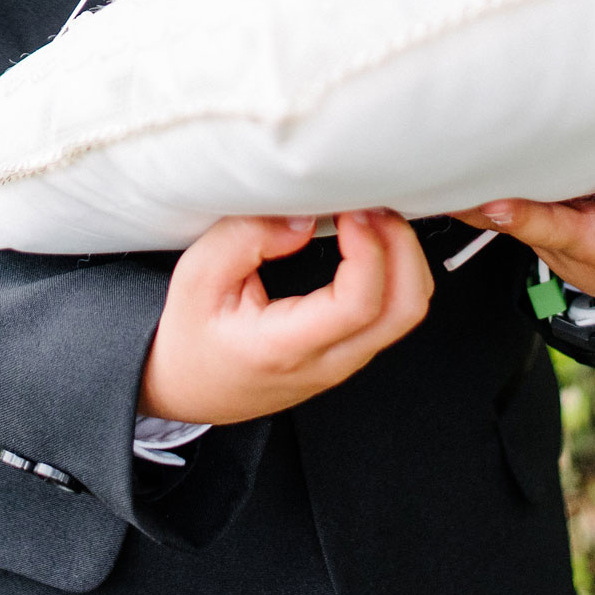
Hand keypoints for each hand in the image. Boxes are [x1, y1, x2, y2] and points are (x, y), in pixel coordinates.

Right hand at [139, 210, 433, 424]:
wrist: (187, 388)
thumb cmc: (189, 335)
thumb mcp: (196, 277)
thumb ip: (245, 239)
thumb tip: (303, 218)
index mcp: (285, 348)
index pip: (358, 305)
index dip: (369, 249)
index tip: (350, 211)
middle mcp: (326, 362)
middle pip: (404, 309)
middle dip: (403, 246)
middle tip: (372, 206)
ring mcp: (344, 362)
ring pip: (407, 312)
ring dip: (403, 256)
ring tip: (370, 217)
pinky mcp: (349, 353)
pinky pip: (394, 313)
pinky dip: (396, 270)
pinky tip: (369, 240)